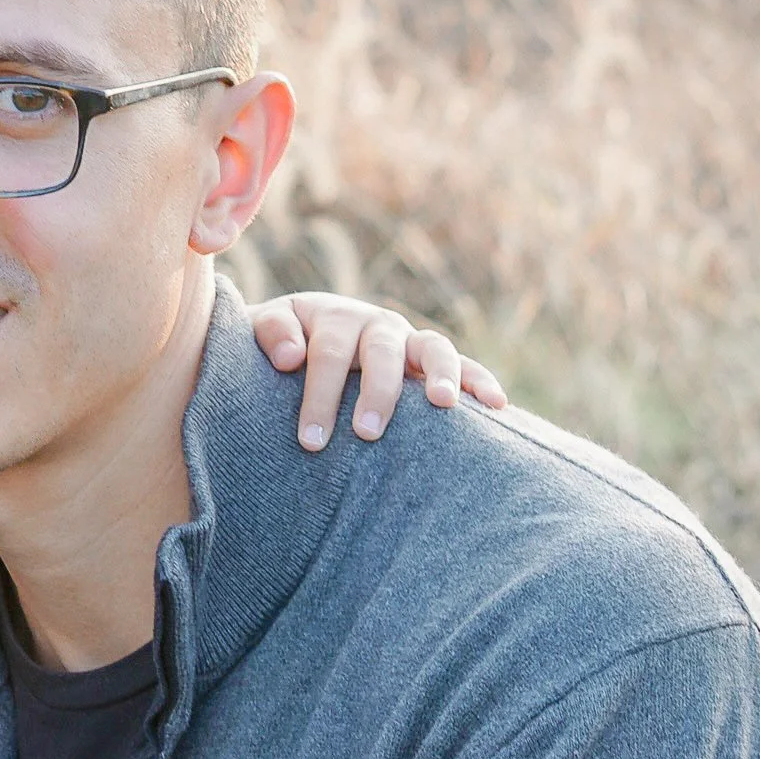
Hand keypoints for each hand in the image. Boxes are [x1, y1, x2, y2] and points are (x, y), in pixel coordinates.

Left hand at [253, 293, 506, 452]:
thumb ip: (271, 334)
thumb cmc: (277, 346)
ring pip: (432, 348)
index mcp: (332, 317)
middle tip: (367, 433)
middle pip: (382, 352)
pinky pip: (463, 366)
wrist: (297, 337)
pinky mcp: (429, 362)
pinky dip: (480, 381)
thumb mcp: (262, 332)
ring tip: (442, 405)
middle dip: (377, 392)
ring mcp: (408, 342)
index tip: (311, 441)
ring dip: (439, 374)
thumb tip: (290, 356)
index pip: (328, 354)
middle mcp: (375, 325)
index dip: (320, 395)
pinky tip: (497, 405)